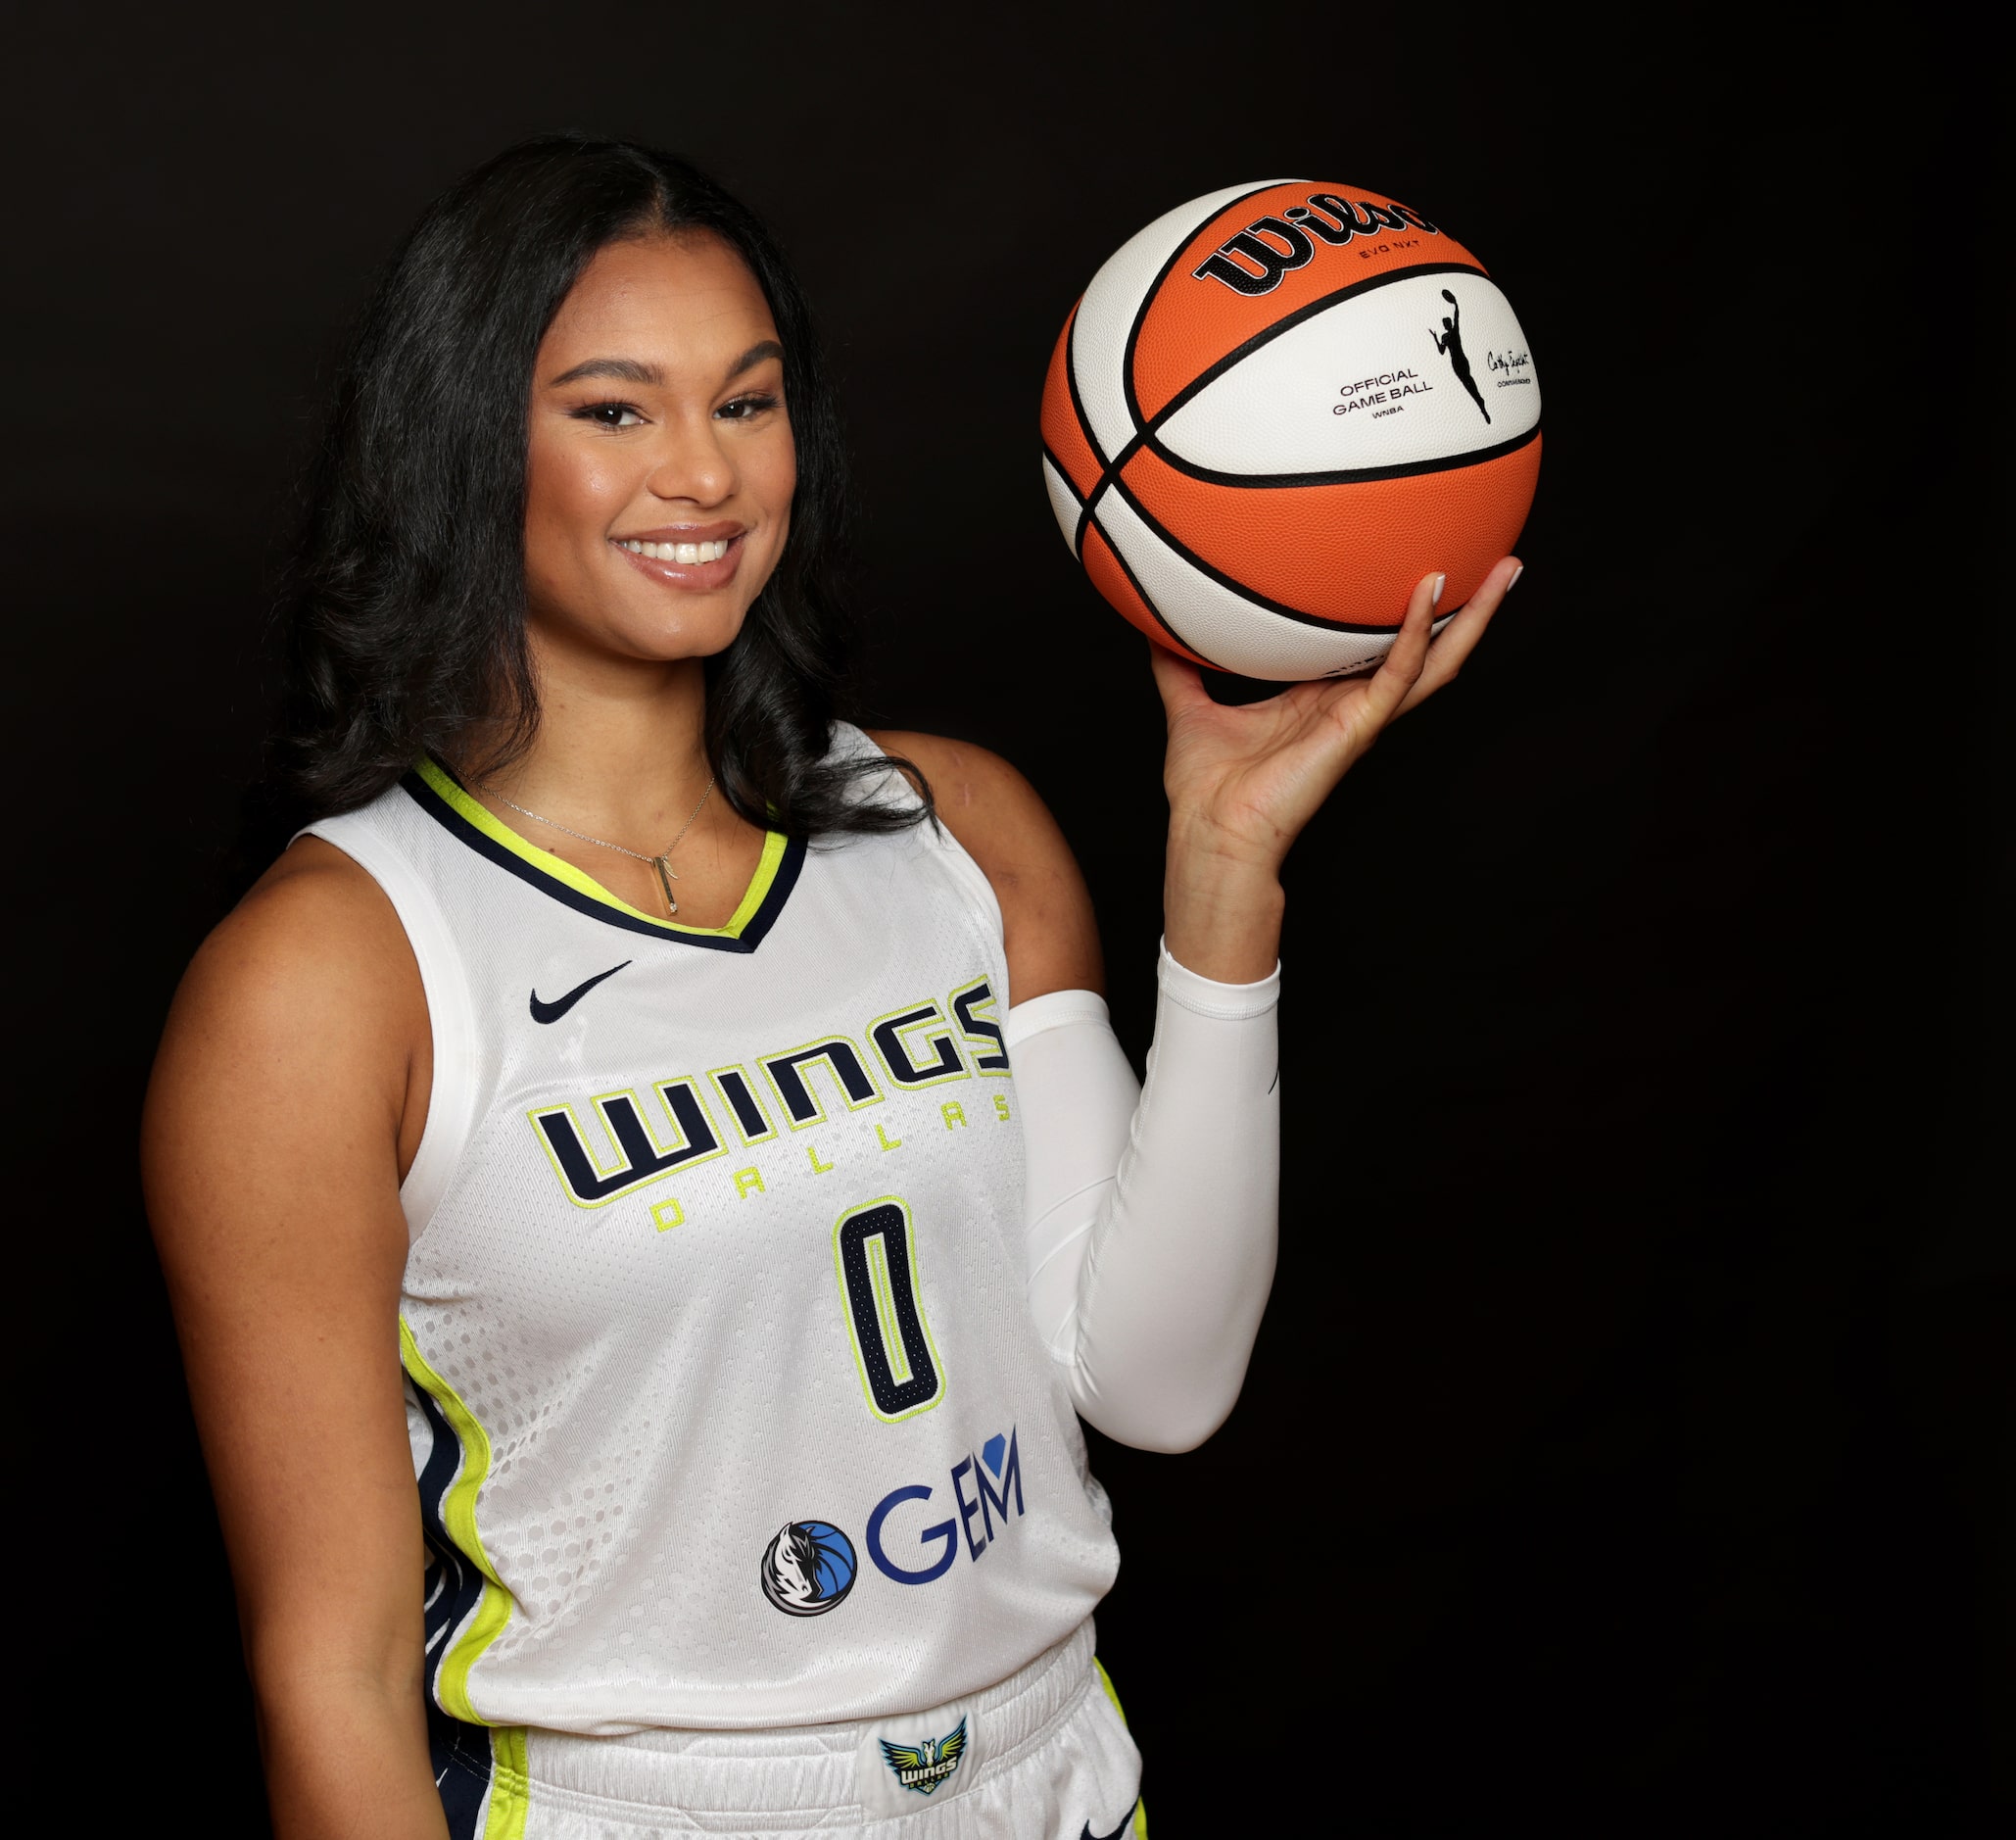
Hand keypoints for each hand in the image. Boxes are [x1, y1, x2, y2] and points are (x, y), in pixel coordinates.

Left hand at [1152, 556, 1520, 980]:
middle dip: (1464, 608)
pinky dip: (1418, 635)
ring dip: (1472, 617)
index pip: (1376, 648)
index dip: (1403, 612)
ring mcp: (1360, 717)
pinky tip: (1432, 592)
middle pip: (1424, 650)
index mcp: (1320, 698)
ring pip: (1434, 661)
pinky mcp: (1358, 728)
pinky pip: (1399, 674)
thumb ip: (1177, 666)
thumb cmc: (1205, 790)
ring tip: (1506, 570)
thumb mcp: (1187, 707)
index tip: (1424, 562)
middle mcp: (1350, 705)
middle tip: (1500, 559)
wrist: (1210, 835)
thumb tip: (1152, 625)